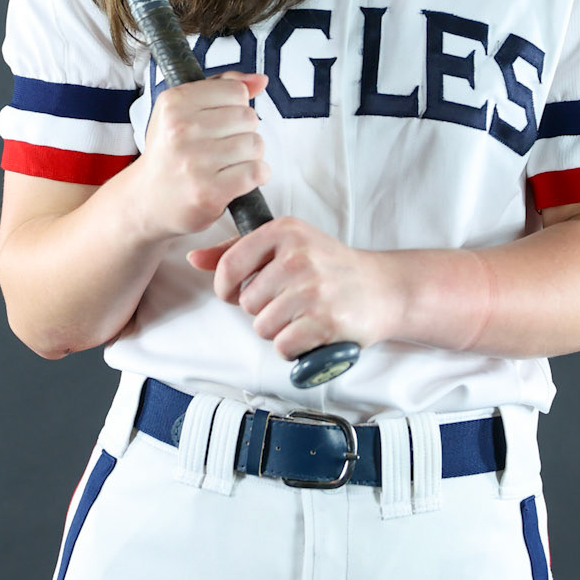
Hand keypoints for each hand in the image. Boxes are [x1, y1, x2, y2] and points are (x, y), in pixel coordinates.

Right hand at [130, 72, 269, 241]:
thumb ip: (222, 87)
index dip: (234, 107)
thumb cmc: (170, 152)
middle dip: (243, 132)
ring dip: (250, 155)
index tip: (218, 122)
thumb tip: (261, 80)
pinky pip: (256, 172)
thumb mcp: (183, 110)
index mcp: (174, 102)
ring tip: (228, 163)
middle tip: (221, 147)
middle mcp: (181, 129)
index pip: (236, 90)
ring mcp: (195, 162)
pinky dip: (256, 175)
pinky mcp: (209, 191)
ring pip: (255, 144)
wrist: (147, 200)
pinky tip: (238, 178)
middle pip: (249, 117)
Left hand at [188, 217, 400, 359]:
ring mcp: (312, 288)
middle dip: (262, 310)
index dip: (225, 287)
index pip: (230, 264)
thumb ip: (238, 250)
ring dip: (279, 330)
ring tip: (303, 316)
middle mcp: (298, 256)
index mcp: (285, 231)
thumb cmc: (330, 266)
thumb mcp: (287, 245)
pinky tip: (311, 333)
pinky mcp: (325, 320)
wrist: (384, 288)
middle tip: (290, 303)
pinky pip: (283, 345)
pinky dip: (293, 347)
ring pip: (262, 326)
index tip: (236, 293)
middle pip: (246, 302)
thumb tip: (194, 258)